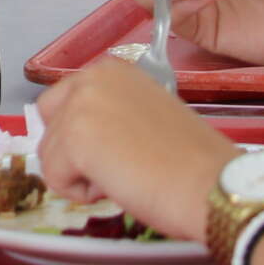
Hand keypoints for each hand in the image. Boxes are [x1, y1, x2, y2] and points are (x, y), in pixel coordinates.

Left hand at [33, 61, 238, 241]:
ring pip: (49, 154)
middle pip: (50, 123)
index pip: (65, 102)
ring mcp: (80, 105)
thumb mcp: (145, 117)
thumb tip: (87, 137)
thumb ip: (111, 115)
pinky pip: (53, 176)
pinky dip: (79, 193)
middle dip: (72, 153)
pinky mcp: (75, 138)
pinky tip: (118, 186)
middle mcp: (93, 78)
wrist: (213, 186)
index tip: (118, 150)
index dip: (84, 135)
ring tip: (126, 176)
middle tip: (117, 167)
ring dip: (79, 176)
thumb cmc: (190, 162)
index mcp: (114, 70)